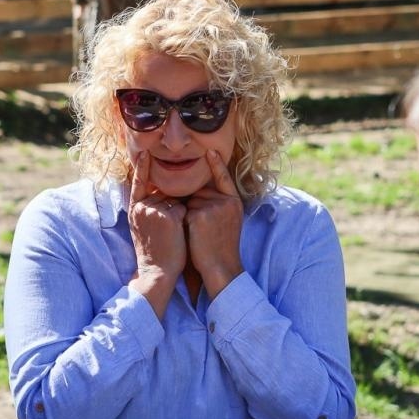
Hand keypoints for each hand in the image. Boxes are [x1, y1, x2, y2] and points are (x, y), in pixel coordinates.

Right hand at [127, 151, 186, 281]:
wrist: (156, 272)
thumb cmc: (153, 251)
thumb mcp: (141, 227)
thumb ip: (146, 208)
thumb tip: (158, 191)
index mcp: (134, 208)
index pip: (138, 183)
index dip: (142, 168)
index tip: (145, 152)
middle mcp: (142, 206)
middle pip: (164, 193)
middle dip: (171, 206)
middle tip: (165, 231)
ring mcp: (155, 210)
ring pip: (176, 200)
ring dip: (179, 213)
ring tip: (170, 234)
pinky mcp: (169, 216)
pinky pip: (184, 208)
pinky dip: (185, 219)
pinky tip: (177, 234)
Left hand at [185, 151, 244, 297]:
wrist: (221, 268)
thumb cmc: (220, 247)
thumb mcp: (228, 221)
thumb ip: (219, 203)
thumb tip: (201, 189)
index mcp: (234, 201)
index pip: (224, 178)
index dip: (217, 164)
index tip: (210, 150)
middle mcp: (226, 201)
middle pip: (200, 190)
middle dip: (195, 204)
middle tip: (205, 228)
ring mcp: (214, 207)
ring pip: (190, 201)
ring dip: (189, 214)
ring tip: (200, 233)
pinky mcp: (200, 215)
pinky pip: (184, 211)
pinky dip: (184, 221)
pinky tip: (194, 235)